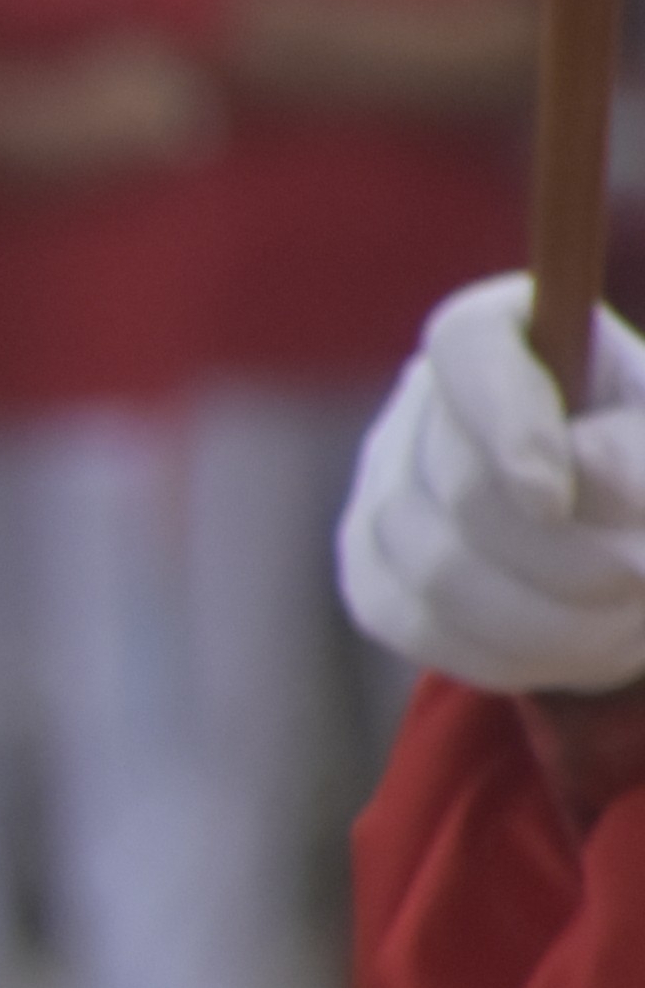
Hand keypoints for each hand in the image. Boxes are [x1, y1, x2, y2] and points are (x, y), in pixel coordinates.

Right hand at [340, 276, 644, 695]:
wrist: (624, 531)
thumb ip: (636, 444)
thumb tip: (577, 469)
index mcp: (503, 335)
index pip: (470, 352)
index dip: (507, 425)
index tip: (553, 497)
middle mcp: (421, 403)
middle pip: (463, 490)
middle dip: (569, 556)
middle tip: (641, 578)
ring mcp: (380, 490)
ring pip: (439, 573)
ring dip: (554, 618)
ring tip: (627, 622)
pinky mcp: (370, 572)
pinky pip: (423, 629)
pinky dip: (510, 652)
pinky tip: (573, 645)